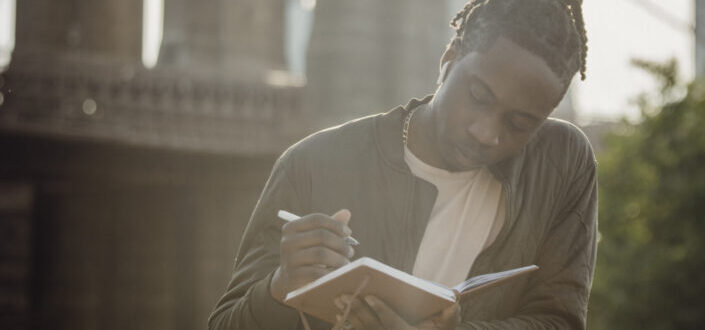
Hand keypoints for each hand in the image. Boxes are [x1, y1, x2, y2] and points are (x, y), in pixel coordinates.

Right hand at [270, 209, 354, 301]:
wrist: (290, 282)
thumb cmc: (308, 257)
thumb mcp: (316, 241)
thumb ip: (330, 228)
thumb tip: (346, 212)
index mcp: (291, 228)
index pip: (317, 219)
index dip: (336, 224)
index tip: (348, 233)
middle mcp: (287, 242)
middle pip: (321, 235)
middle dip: (341, 243)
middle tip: (350, 251)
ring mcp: (288, 260)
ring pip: (321, 254)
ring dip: (339, 259)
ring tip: (346, 263)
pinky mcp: (293, 278)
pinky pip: (318, 273)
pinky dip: (332, 273)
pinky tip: (338, 274)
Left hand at [335, 294, 459, 329]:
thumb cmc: (437, 328)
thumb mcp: (448, 323)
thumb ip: (450, 314)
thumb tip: (453, 300)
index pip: (393, 323)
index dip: (381, 310)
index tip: (370, 296)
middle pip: (373, 328)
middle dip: (358, 311)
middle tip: (344, 295)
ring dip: (349, 317)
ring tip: (338, 300)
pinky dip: (347, 326)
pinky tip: (339, 314)